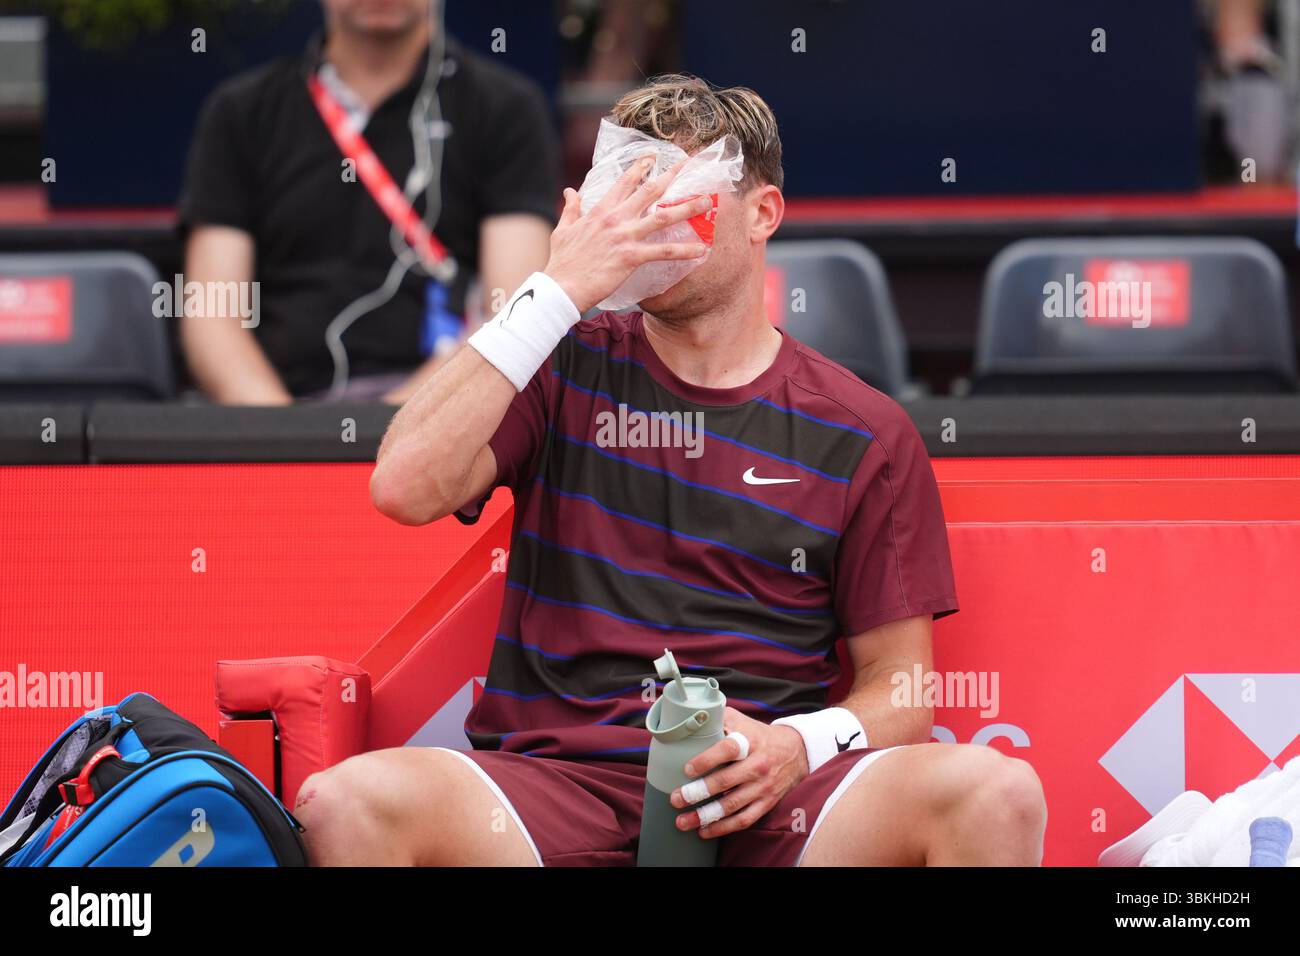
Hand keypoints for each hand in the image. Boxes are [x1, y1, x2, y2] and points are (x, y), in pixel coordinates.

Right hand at [544, 155, 711, 312]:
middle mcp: (616, 218)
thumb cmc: (561, 262)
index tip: (654, 155)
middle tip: (689, 164)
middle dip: (671, 175)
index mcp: (600, 210)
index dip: (640, 166)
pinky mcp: (631, 256)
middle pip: (649, 190)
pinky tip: (702, 249)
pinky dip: (684, 250)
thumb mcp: (563, 229)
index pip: (624, 182)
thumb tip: (569, 191)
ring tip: (708, 201)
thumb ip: (571, 209)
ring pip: (663, 216)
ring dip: (688, 207)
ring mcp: (625, 236)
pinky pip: (664, 251)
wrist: (561, 287)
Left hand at [669, 707, 809, 838]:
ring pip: (732, 805)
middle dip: (698, 792)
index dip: (707, 759)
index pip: (728, 749)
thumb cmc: (758, 735)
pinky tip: (704, 831)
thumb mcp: (742, 720)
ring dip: (705, 815)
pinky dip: (723, 828)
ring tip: (683, 821)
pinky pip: (743, 820)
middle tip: (676, 798)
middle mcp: (757, 765)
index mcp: (750, 742)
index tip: (687, 768)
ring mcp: (763, 787)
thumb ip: (718, 718)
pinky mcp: (766, 803)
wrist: (795, 751)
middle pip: (726, 781)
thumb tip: (689, 719)